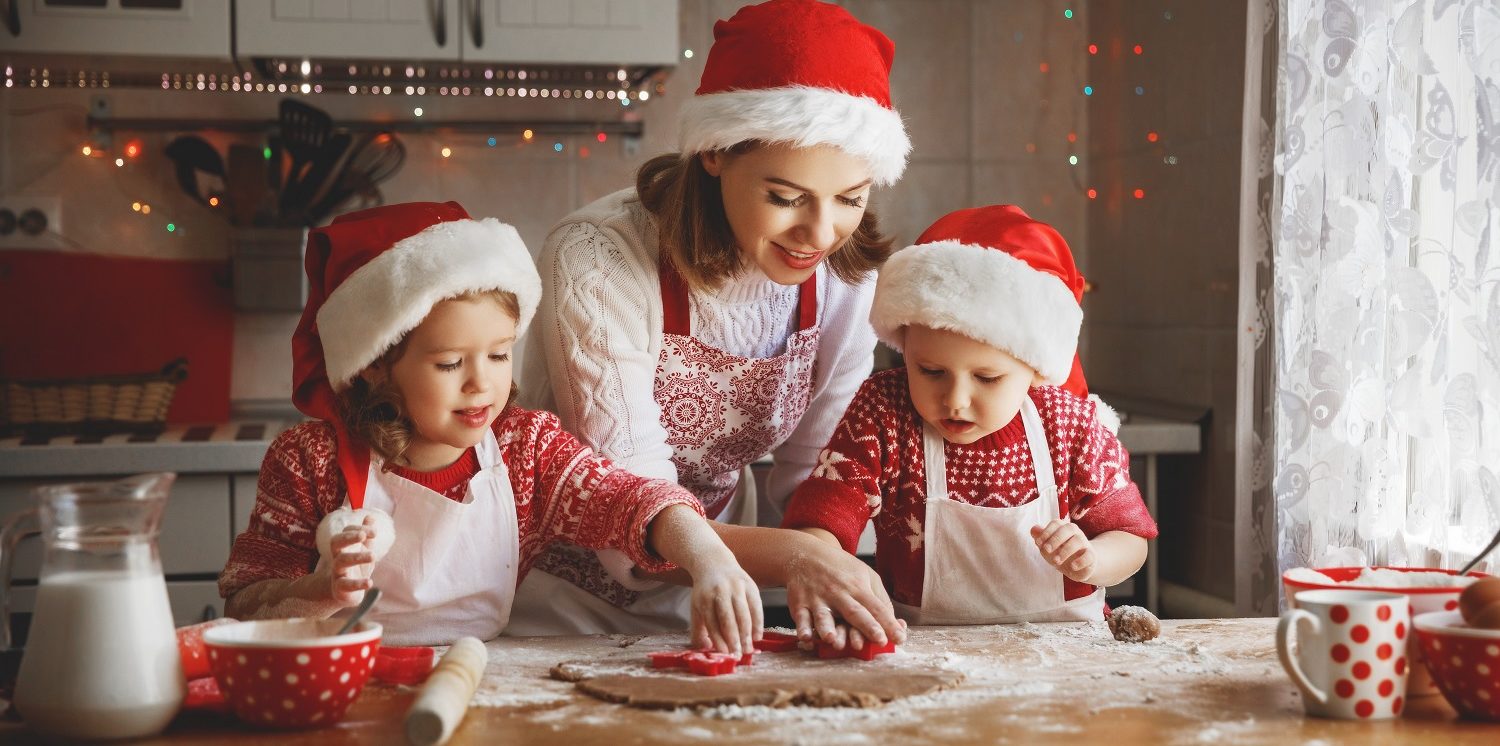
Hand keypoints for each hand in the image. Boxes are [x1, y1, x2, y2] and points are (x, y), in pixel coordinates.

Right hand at [325, 516, 377, 605]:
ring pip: (341, 561)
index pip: (345, 532)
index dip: (358, 529)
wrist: (344, 593)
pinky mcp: (340, 588)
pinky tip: (370, 582)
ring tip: (374, 556)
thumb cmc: (355, 568)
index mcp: (343, 547)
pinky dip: (358, 583)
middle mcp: (337, 557)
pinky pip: (346, 585)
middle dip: (349, 537)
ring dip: (358, 557)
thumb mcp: (362, 551)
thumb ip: (366, 535)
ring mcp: (337, 572)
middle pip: (335, 542)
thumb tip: (370, 516)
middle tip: (363, 535)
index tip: (375, 531)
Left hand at [688, 561, 762, 657]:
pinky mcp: (750, 585)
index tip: (724, 654)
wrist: (715, 563)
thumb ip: (698, 630)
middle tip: (738, 655)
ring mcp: (737, 587)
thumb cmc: (706, 592)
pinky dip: (758, 623)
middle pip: (728, 619)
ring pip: (743, 613)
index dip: (718, 639)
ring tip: (748, 649)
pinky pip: (756, 606)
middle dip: (734, 639)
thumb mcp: (697, 608)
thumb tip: (706, 650)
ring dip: (747, 634)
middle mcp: (721, 592)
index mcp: (704, 598)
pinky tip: (757, 636)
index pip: (712, 622)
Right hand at [785, 538, 905, 651]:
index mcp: (857, 587)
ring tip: (834, 641)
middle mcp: (838, 593)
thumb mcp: (865, 576)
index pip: (876, 607)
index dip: (888, 623)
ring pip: (824, 616)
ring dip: (828, 629)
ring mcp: (818, 599)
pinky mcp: (799, 604)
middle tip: (880, 640)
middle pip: (854, 612)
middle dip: (867, 626)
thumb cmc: (840, 569)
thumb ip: (880, 600)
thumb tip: (896, 625)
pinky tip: (806, 638)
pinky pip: (801, 618)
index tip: (900, 638)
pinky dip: (803, 629)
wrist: (805, 554)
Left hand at [1031, 519, 1095, 582]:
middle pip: (1069, 528)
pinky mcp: (1091, 556)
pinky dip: (1080, 561)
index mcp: (1063, 528)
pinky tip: (1072, 566)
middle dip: (1056, 539)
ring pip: (1078, 540)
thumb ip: (1041, 538)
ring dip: (1066, 550)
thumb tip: (1033, 529)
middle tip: (1047, 550)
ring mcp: (1084, 543)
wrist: (1079, 566)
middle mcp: (1075, 533)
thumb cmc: (1060, 552)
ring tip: (1056, 561)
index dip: (1046, 531)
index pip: (1056, 523)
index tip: (1038, 543)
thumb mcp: (1048, 546)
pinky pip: (1089, 555)